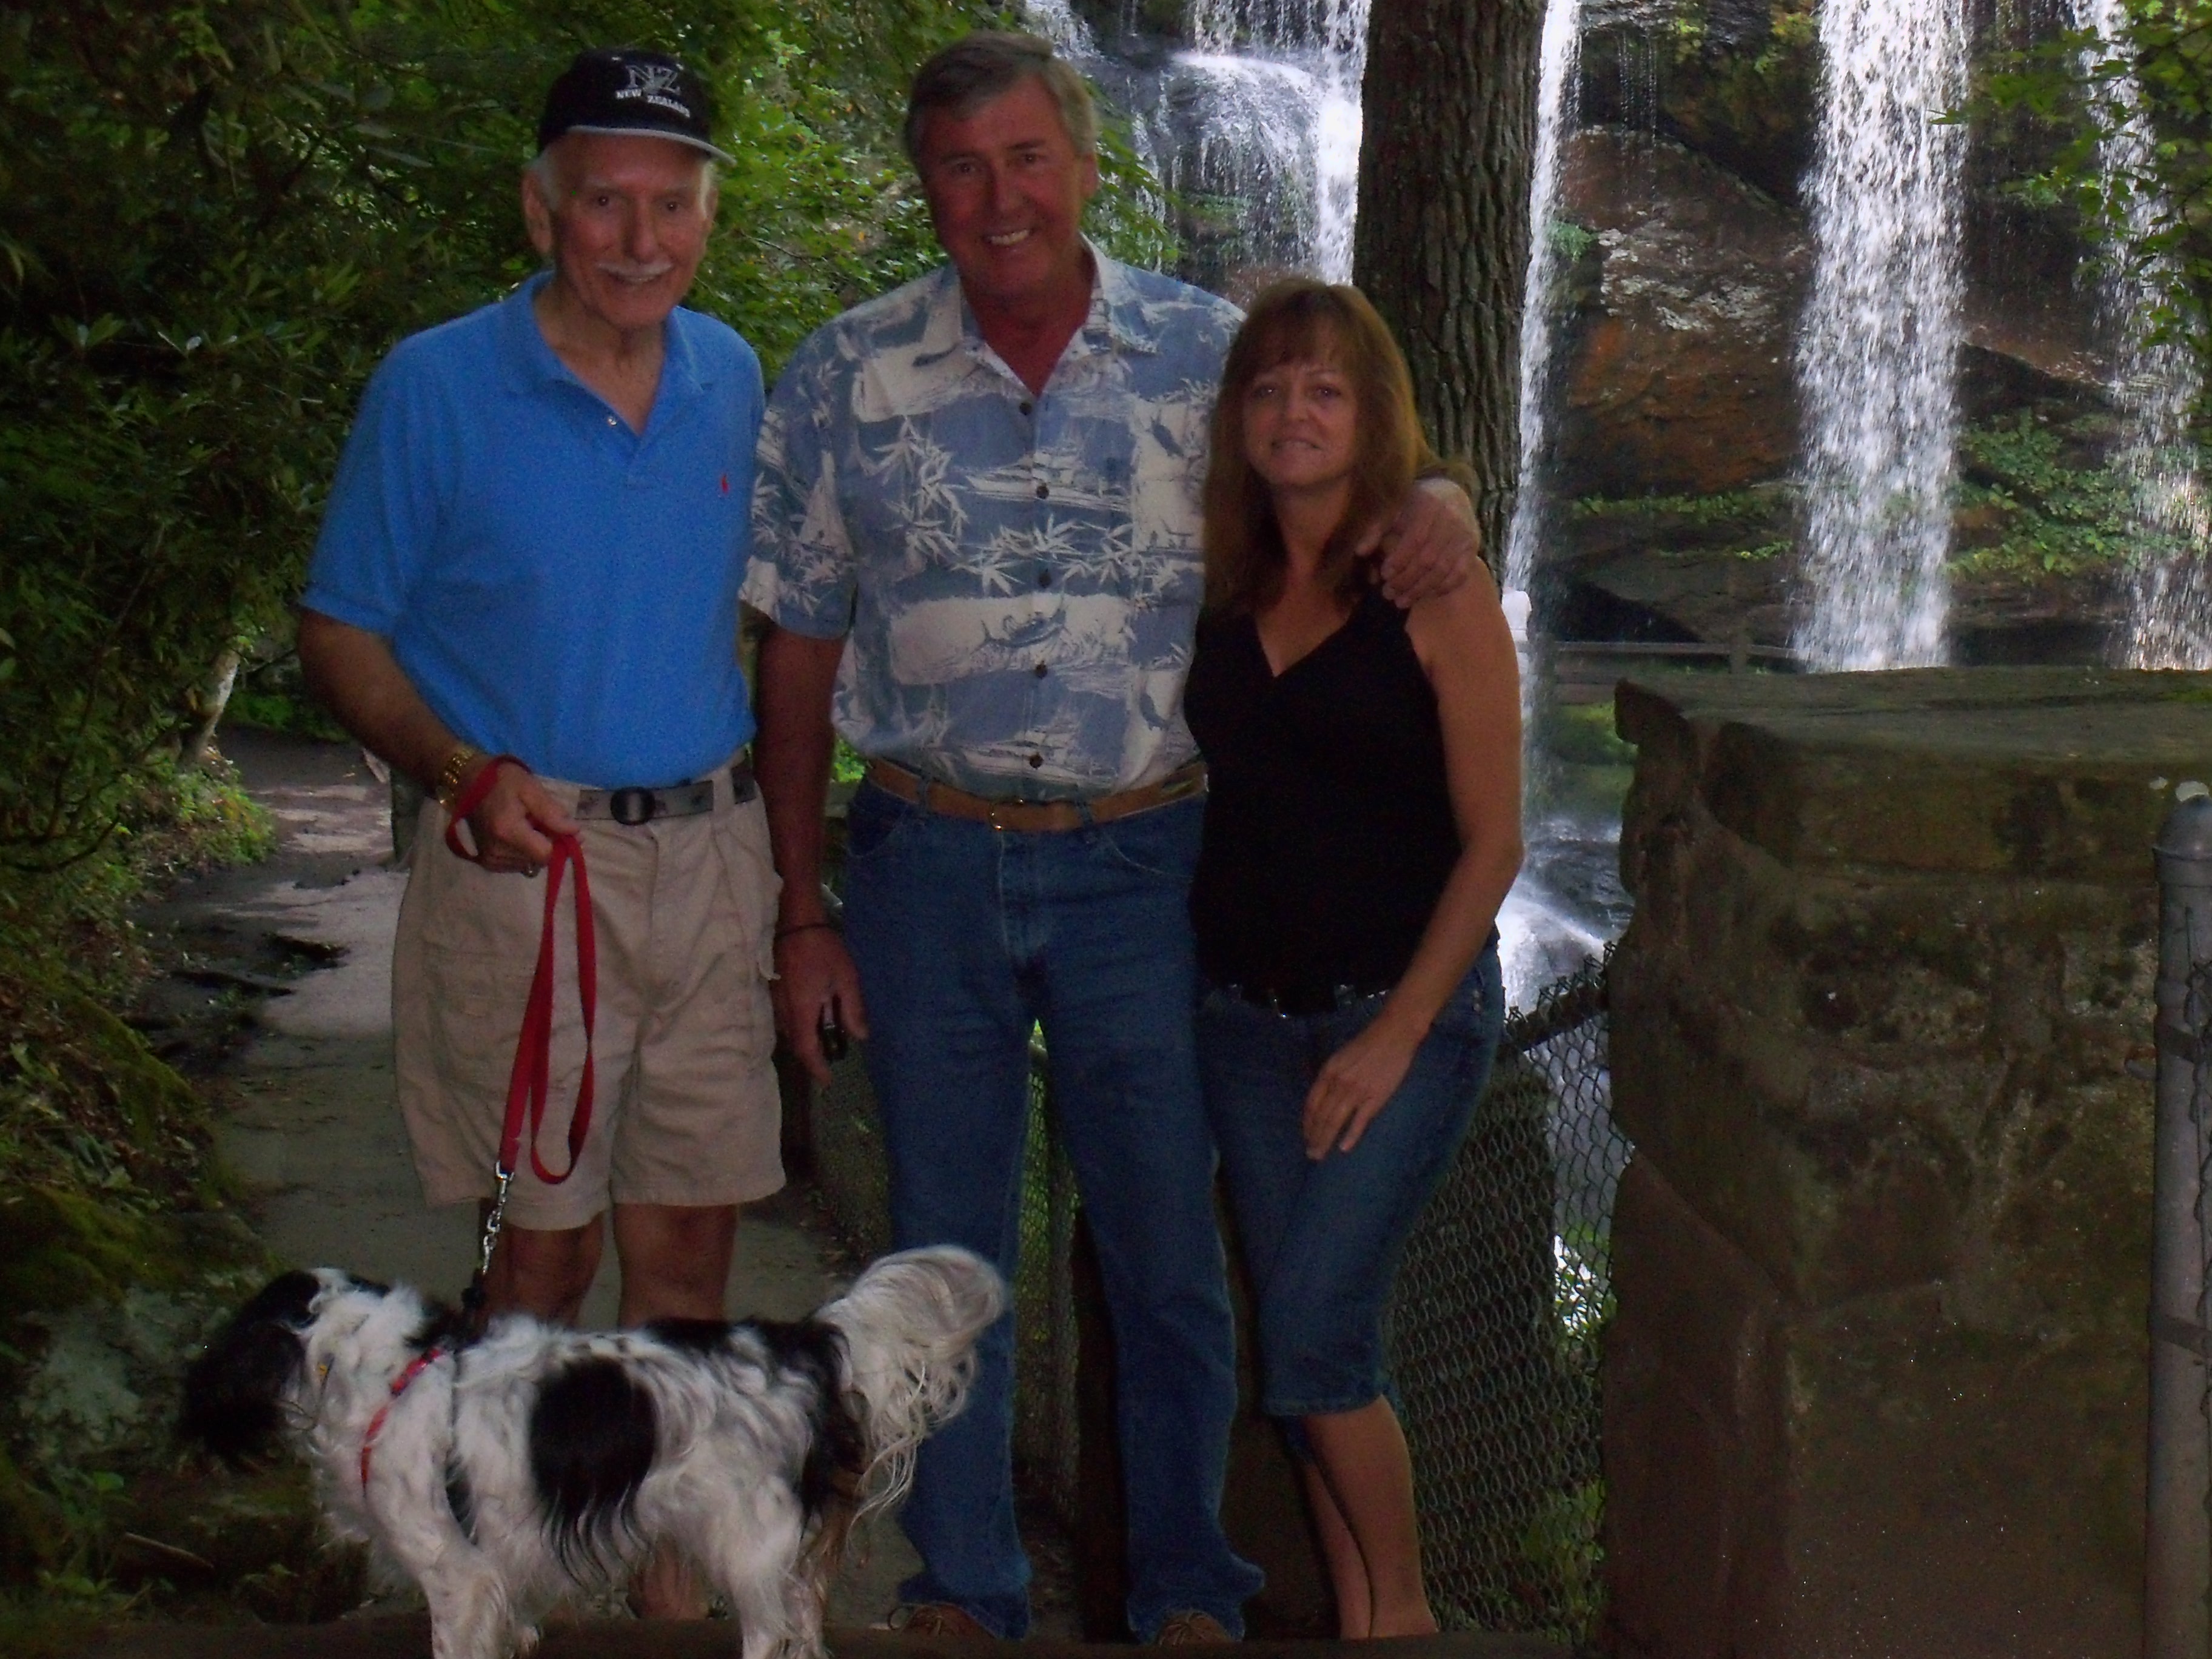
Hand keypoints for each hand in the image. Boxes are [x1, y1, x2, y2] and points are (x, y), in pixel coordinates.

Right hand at [460, 760, 576, 874]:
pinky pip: (517, 865)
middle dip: (547, 843)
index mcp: (508, 831)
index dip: (560, 843)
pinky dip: (522, 852)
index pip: (546, 854)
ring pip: (530, 864)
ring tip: (526, 825)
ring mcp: (490, 859)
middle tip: (539, 820)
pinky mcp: (487, 862)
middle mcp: (497, 851)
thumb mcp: (531, 789)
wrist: (469, 782)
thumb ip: (552, 812)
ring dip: (534, 848)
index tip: (563, 828)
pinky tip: (516, 834)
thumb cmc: (502, 781)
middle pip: (539, 860)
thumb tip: (575, 833)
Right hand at [772, 924, 869, 1085]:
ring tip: (823, 1039)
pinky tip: (811, 1018)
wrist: (794, 921)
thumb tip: (860, 1036)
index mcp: (802, 1011)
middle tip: (828, 1061)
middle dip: (811, 1056)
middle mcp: (784, 1011)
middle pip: (795, 1044)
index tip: (827, 1081)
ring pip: (788, 1032)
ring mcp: (774, 1001)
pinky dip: (797, 1026)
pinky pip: (784, 1019)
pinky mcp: (772, 992)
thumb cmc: (822, 949)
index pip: (807, 1049)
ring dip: (804, 1040)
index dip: (816, 1068)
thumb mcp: (845, 978)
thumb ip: (852, 1009)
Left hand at [1301, 1012, 1422, 1158]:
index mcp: (1328, 1072)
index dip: (1307, 1123)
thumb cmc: (1366, 1044)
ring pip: (1335, 1121)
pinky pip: (1360, 1120)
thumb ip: (1330, 1077)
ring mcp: (1357, 1091)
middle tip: (1311, 1154)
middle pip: (1321, 1116)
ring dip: (1325, 1140)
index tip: (1306, 1136)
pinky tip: (1343, 1148)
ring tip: (1320, 1155)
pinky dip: (1351, 1136)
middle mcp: (1338, 1083)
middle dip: (1314, 1137)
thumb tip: (1322, 1099)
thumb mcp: (1339, 1057)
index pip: (1312, 1104)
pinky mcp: (1376, 1097)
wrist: (1393, 1034)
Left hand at [1365, 477, 1479, 606]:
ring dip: (1421, 590)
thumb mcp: (1392, 509)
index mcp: (1428, 505)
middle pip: (1428, 559)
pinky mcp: (1472, 548)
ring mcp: (1464, 535)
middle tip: (1388, 593)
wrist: (1449, 495)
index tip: (1384, 574)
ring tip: (1401, 601)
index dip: (1399, 560)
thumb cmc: (1413, 505)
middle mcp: (1451, 519)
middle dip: (1406, 580)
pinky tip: (1425, 595)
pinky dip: (1442, 588)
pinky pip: (1460, 574)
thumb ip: (1375, 529)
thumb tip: (1360, 551)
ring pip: (1443, 570)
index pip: (1415, 539)